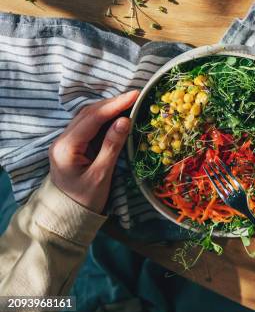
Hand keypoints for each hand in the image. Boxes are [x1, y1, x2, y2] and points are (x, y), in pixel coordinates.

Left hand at [48, 91, 138, 213]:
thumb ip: (111, 146)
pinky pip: (89, 125)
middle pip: (88, 113)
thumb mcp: (101, 175)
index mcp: (66, 147)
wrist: (67, 216)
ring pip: (88, 116)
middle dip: (113, 103)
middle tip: (136, 96)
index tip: (135, 95)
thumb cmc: (85, 200)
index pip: (93, 118)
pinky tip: (118, 116)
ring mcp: (66, 141)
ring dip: (108, 108)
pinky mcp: (73, 145)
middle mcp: (62, 140)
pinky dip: (104, 117)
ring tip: (130, 103)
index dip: (115, 104)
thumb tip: (125, 120)